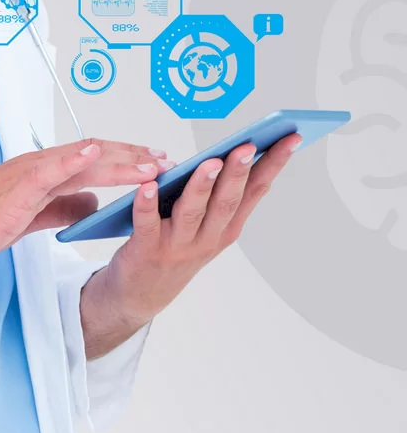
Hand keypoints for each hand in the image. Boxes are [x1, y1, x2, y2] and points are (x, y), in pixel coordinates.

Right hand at [0, 138, 165, 304]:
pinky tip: (94, 154)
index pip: (91, 161)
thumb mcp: (27, 219)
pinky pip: (47, 169)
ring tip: (151, 163)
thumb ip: (59, 207)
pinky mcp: (12, 189)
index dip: (127, 161)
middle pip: (95, 155)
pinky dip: (72, 158)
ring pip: (80, 159)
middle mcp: (34, 167)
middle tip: (170, 162)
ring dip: (120, 159)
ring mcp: (24, 175)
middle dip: (135, 157)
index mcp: (38, 174)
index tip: (157, 165)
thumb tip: (91, 204)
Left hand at [80, 133, 302, 356]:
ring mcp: (178, 245)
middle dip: (238, 172)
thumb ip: (220, 198)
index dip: (274, 164)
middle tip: (249, 146)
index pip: (256, 191)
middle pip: (227, 201)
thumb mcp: (208, 229)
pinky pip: (147, 224)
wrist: (140, 295)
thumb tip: (239, 156)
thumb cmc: (175, 251)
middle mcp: (208, 237)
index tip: (292, 138)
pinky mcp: (147, 250)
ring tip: (210, 162)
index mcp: (227, 227)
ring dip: (201, 186)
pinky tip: (148, 186)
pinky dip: (147, 204)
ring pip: (192, 212)